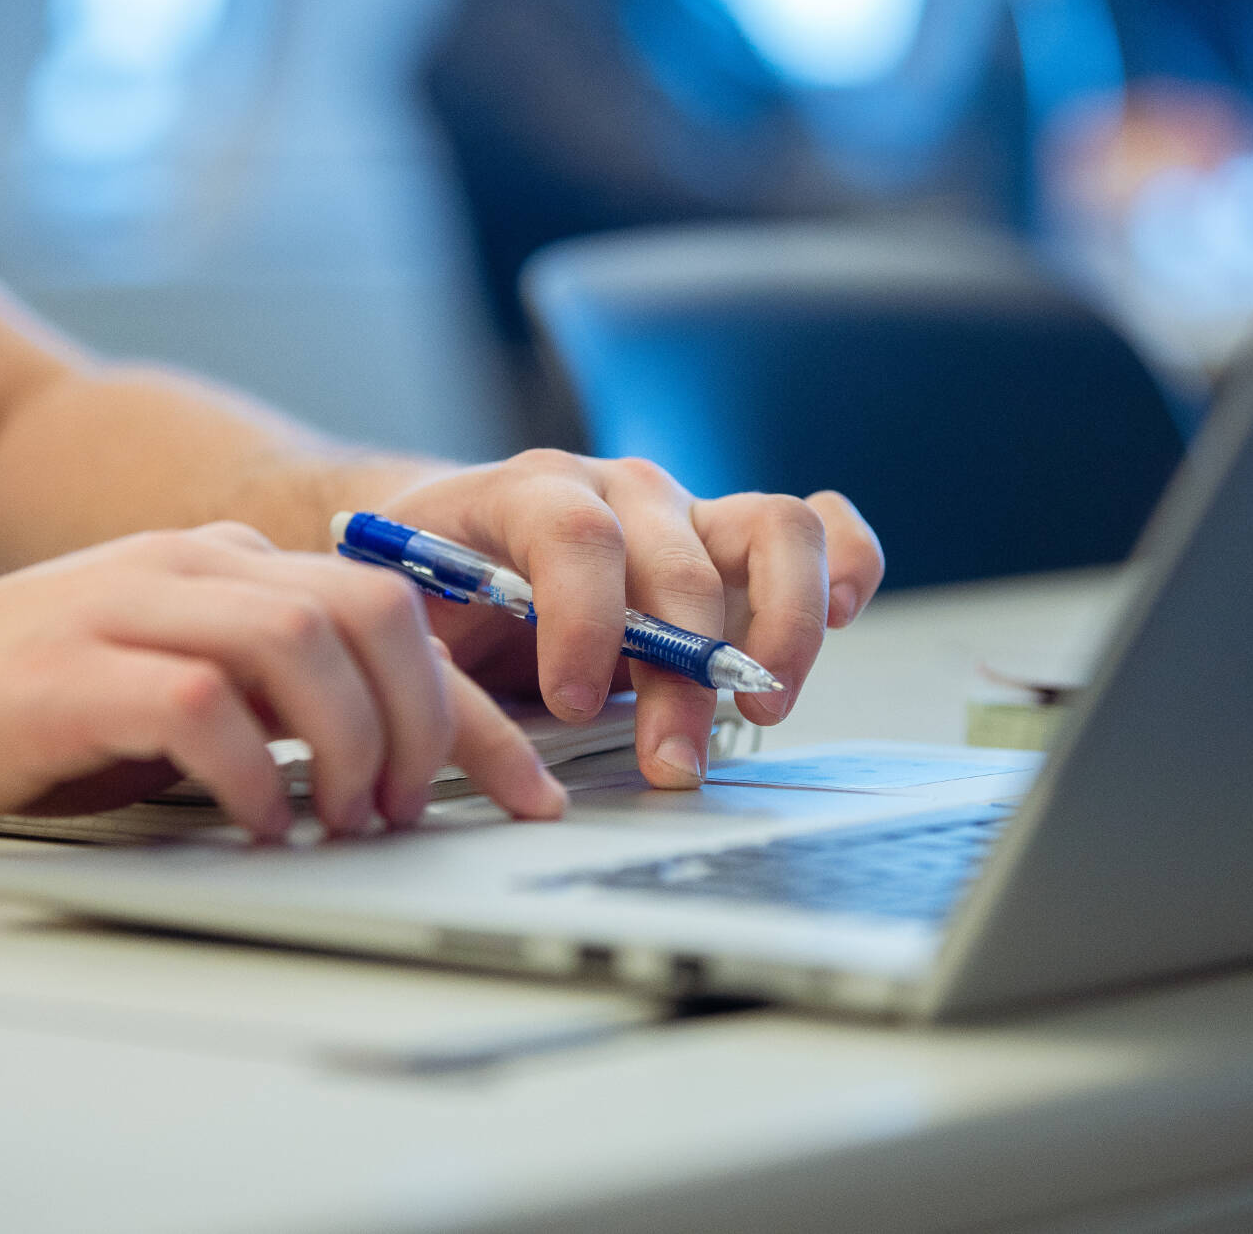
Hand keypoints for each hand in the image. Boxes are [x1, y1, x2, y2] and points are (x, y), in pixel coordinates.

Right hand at [0, 524, 564, 846]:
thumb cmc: (15, 711)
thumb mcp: (166, 684)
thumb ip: (264, 697)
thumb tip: (385, 763)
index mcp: (223, 568)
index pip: (394, 613)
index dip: (476, 709)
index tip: (527, 789)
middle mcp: (190, 569)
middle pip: (372, 608)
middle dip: (430, 719)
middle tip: (415, 810)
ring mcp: (130, 607)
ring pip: (306, 639)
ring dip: (354, 744)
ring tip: (347, 820)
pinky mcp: (72, 673)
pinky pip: (204, 706)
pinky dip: (254, 777)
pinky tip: (258, 827)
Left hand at [378, 451, 884, 787]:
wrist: (453, 555)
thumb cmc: (433, 593)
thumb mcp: (405, 622)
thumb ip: (437, 668)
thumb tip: (488, 749)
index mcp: (528, 492)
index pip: (575, 534)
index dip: (585, 620)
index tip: (575, 701)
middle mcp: (622, 492)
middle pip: (679, 563)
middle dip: (682, 676)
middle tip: (672, 761)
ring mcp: (689, 514)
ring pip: (776, 529)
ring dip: (784, 624)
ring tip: (765, 702)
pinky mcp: (735, 546)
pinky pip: (819, 530)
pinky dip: (847, 567)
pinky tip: (842, 618)